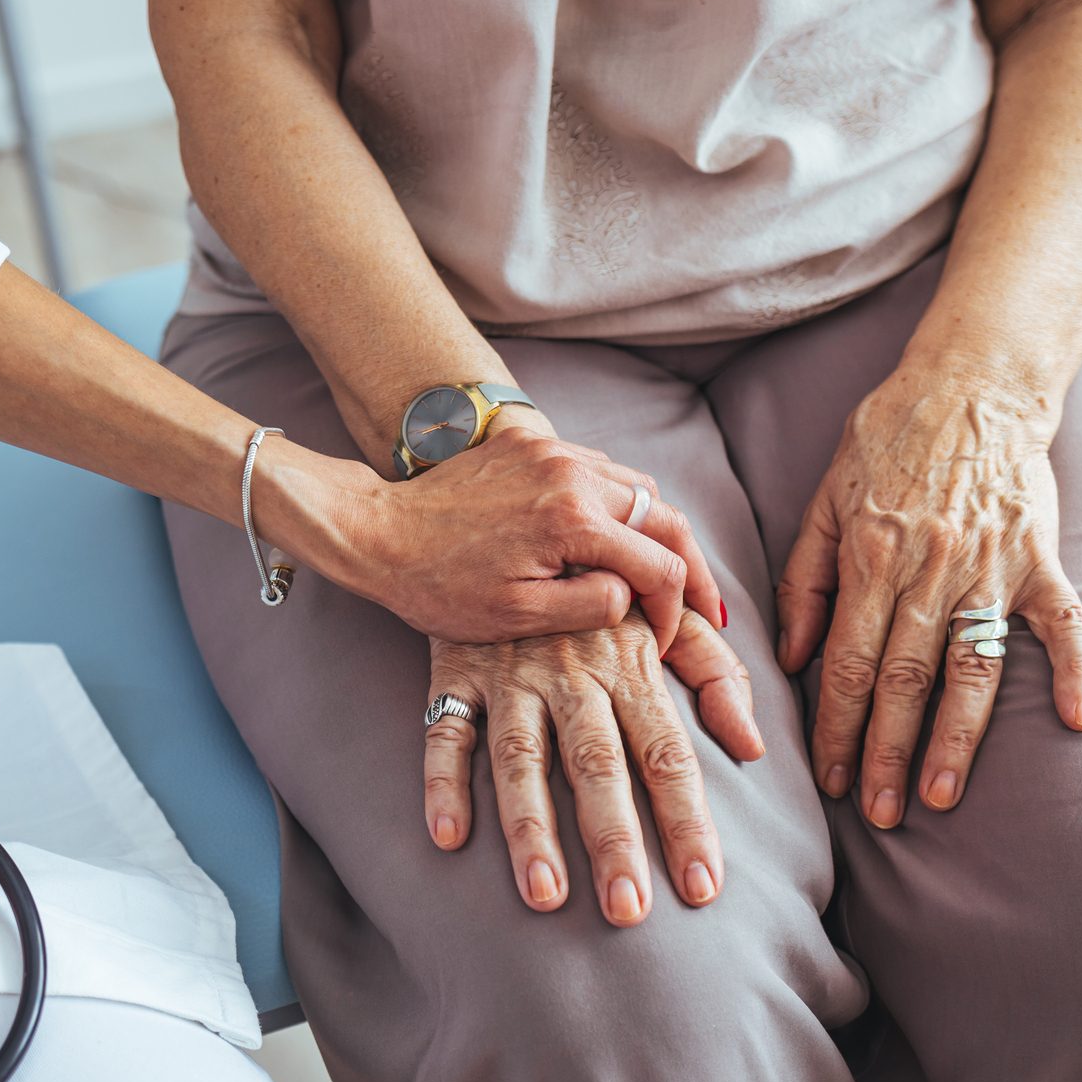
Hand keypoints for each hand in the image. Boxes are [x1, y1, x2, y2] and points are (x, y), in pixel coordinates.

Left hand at [279, 426, 723, 649]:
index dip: (679, 610)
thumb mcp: (519, 616)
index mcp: (575, 520)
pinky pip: (597, 467)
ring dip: (657, 530)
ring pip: (637, 485)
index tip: (669, 639)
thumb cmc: (440, 585)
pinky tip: (615, 533)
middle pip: (665, 516)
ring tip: (666, 572)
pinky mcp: (530, 441)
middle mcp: (573, 473)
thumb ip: (592, 605)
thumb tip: (635, 595)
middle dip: (689, 566)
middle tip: (705, 606)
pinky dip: (617, 502)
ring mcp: (552, 450)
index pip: (663, 565)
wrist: (376, 532)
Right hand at [422, 609, 761, 925]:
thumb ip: (715, 672)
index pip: (668, 754)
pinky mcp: (457, 668)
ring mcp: (510, 673)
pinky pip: (444, 728)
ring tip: (544, 895)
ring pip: (520, 757)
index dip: (687, 821)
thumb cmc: (601, 579)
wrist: (513, 517)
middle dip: (615, 839)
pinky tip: (448, 834)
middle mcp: (572, 672)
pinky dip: (442, 779)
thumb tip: (754, 745)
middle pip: (598, 765)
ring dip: (531, 827)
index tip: (703, 888)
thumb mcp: (665, 612)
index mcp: (630, 663)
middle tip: (628, 911)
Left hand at [777, 366, 1081, 828]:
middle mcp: (929, 570)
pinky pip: (1064, 621)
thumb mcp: (824, 497)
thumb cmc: (889, 438)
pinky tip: (1079, 722)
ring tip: (941, 794)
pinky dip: (1077, 670)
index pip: (846, 662)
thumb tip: (790, 655)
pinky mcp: (1041, 556)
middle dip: (887, 753)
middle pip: (905, 680)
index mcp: (870, 558)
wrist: (973, 380)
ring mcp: (991, 566)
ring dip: (957, 737)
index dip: (836, 726)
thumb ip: (804, 577)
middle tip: (878, 813)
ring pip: (972, 668)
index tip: (831, 778)